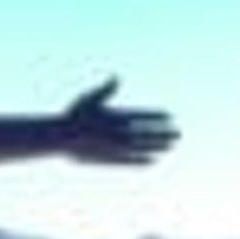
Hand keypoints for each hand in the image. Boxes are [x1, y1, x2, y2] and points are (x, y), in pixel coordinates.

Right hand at [56, 78, 174, 164]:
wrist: (60, 138)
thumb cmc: (73, 116)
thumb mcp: (90, 99)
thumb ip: (106, 90)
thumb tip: (117, 76)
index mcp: (116, 116)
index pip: (142, 116)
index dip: (156, 116)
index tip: (170, 116)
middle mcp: (119, 132)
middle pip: (147, 133)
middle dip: (164, 133)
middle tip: (179, 134)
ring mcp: (115, 147)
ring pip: (143, 148)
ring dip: (158, 146)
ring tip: (171, 146)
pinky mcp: (110, 159)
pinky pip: (131, 161)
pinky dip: (143, 161)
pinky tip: (154, 161)